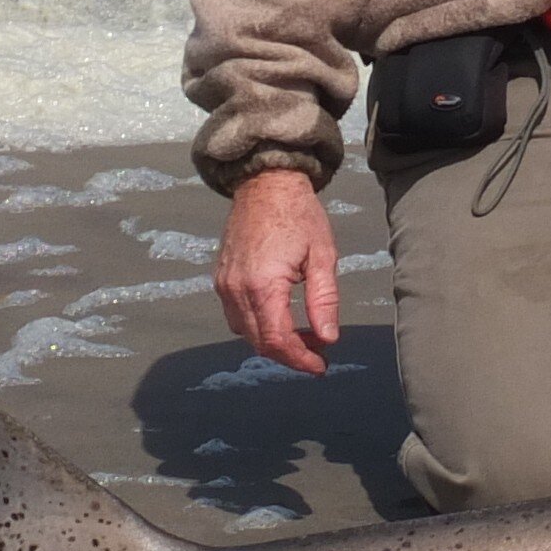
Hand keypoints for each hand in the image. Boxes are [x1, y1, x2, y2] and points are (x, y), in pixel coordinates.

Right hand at [215, 167, 341, 372]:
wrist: (266, 183)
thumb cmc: (298, 214)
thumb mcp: (322, 256)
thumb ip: (324, 301)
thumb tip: (328, 338)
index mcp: (262, 284)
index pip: (277, 340)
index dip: (299, 360)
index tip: (320, 367)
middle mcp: (236, 289)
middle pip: (259, 342)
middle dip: (289, 354)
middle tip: (318, 353)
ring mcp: (224, 284)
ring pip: (245, 333)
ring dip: (273, 342)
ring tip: (304, 335)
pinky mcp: (221, 279)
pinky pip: (236, 316)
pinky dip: (258, 326)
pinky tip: (282, 317)